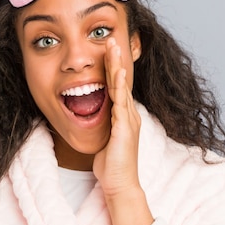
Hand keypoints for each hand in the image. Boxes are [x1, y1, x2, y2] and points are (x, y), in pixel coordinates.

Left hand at [93, 37, 152, 224]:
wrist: (120, 185)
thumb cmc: (111, 166)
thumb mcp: (105, 139)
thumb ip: (103, 125)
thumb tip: (94, 116)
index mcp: (124, 116)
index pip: (116, 86)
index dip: (111, 67)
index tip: (106, 50)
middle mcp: (129, 115)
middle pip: (122, 81)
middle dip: (116, 59)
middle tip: (110, 38)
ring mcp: (129, 121)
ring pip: (122, 87)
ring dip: (117, 66)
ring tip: (113, 48)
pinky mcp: (125, 129)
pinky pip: (121, 104)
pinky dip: (118, 88)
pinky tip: (115, 74)